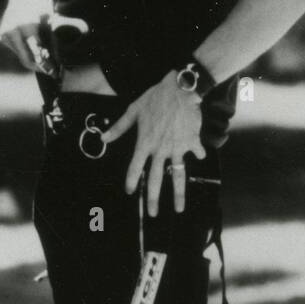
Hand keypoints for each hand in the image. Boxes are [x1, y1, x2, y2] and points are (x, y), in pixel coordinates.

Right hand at [0, 0, 53, 73]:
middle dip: (39, 67)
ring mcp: (4, 33)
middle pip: (25, 59)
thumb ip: (51, 43)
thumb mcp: (49, 23)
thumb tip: (54, 63)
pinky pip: (16, 50)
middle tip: (51, 72)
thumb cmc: (41, 7)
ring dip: (32, 58)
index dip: (46, 65)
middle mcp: (12, 31)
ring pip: (20, 55)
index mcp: (27, 26)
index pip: (36, 53)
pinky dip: (25, 51)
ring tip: (44, 55)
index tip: (55, 73)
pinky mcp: (1, 36)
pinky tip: (32, 45)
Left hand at [102, 71, 205, 216]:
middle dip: (154, 198)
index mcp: (145, 142)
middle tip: (153, 214)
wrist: (180, 89)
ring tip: (179, 209)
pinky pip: (195, 153)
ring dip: (178, 194)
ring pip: (177, 175)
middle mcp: (160, 149)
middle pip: (156, 178)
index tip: (130, 191)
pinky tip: (200, 156)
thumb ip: (119, 127)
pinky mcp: (191, 142)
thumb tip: (104, 138)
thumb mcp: (134, 110)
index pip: (135, 166)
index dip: (132, 180)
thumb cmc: (156, 97)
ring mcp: (177, 148)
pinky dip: (198, 154)